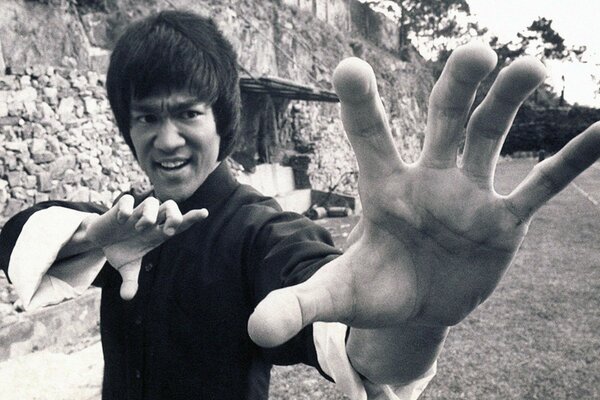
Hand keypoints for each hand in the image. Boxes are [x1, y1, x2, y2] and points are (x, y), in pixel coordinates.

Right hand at [82, 195, 207, 298]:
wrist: (100, 239)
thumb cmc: (121, 250)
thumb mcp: (126, 267)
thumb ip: (130, 281)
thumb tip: (127, 298)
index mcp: (157, 233)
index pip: (179, 223)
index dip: (192, 218)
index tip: (204, 213)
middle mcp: (150, 221)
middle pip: (171, 206)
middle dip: (174, 216)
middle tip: (167, 230)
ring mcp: (135, 212)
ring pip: (152, 202)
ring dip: (149, 215)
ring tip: (138, 228)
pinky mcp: (120, 208)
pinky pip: (126, 200)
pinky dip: (125, 208)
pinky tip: (121, 219)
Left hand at [247, 42, 599, 346]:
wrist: (416, 306)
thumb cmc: (373, 290)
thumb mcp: (335, 297)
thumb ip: (296, 304)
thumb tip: (254, 328)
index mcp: (382, 188)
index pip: (367, 138)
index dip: (358, 105)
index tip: (347, 68)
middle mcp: (427, 179)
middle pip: (443, 120)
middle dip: (458, 87)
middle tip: (476, 54)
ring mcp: (468, 195)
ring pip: (490, 136)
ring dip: (509, 103)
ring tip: (529, 66)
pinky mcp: (501, 220)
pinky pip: (538, 186)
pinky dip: (569, 161)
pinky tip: (598, 132)